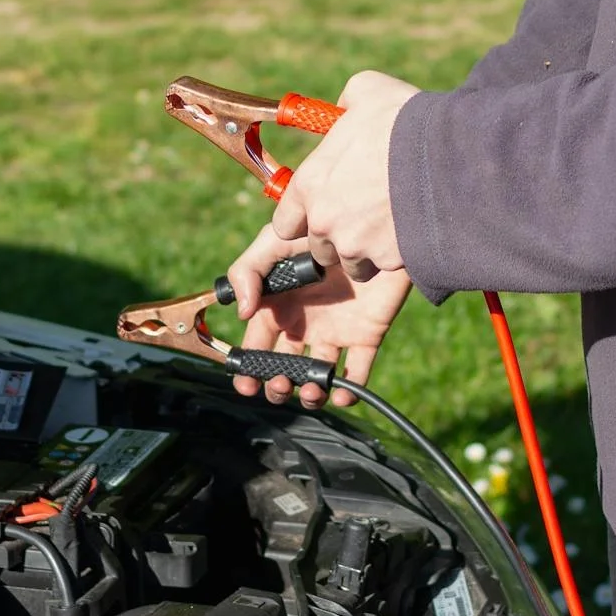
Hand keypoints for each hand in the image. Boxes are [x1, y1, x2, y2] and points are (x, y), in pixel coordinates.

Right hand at [226, 224, 413, 409]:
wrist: (371, 222)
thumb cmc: (318, 226)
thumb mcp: (274, 242)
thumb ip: (246, 272)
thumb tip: (244, 313)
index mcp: (279, 307)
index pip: (257, 346)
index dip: (249, 369)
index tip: (246, 384)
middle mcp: (304, 324)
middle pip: (284, 368)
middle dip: (277, 386)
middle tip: (281, 384)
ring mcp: (335, 331)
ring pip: (317, 376)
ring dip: (310, 393)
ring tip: (311, 389)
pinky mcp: (366, 334)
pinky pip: (358, 370)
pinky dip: (349, 390)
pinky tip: (341, 392)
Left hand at [272, 71, 421, 280]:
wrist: (453, 154)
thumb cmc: (406, 119)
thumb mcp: (366, 91)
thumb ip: (344, 106)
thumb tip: (343, 112)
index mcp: (310, 183)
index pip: (285, 223)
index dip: (303, 218)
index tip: (321, 209)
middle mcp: (325, 221)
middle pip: (319, 247)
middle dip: (337, 235)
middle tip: (362, 215)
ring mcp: (356, 245)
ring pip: (352, 263)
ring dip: (364, 250)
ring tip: (388, 225)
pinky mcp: (388, 261)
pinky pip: (385, 266)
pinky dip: (394, 254)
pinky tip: (410, 230)